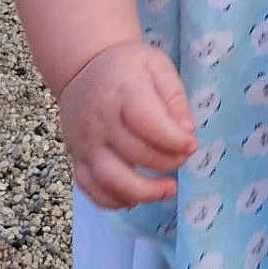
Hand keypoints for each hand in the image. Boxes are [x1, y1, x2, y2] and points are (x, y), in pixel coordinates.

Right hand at [57, 40, 195, 208]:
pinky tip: (136, 198)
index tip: (191, 144)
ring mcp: (85, 142)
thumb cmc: (128, 67)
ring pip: (109, 179)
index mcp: (124, 92)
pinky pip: (90, 188)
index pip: (148, 122)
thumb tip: (187, 132)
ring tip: (168, 189)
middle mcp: (100, 120)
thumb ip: (175, 98)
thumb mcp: (158, 67)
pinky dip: (113, 201)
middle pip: (134, 153)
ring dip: (143, 192)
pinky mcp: (76, 157)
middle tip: (183, 158)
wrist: (84, 67)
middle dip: (167, 162)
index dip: (174, 140)